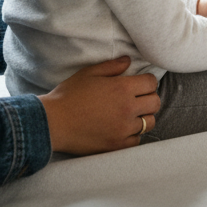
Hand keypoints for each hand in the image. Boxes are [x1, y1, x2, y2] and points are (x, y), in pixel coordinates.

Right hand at [37, 56, 160, 153]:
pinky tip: (122, 129)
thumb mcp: (89, 73)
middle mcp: (127, 108)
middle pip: (155, 102)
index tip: (139, 84)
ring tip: (131, 115)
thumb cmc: (68, 96)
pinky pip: (136, 141)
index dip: (146, 82)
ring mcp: (123, 129)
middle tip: (137, 99)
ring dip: (143, 117)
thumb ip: (112, 66)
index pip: (151, 83)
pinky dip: (133, 135)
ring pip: (149, 122)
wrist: (51, 123)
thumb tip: (128, 60)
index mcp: (122, 88)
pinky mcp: (116, 146)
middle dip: (148, 98)